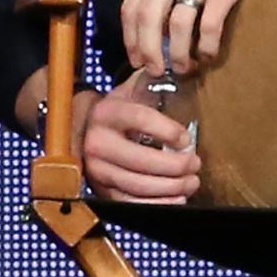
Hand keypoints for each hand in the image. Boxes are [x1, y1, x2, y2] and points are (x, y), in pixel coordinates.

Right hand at [78, 75, 201, 202]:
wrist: (81, 127)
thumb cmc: (119, 109)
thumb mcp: (131, 91)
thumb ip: (153, 84)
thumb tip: (183, 72)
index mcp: (108, 113)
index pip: (140, 120)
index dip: (167, 130)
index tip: (187, 138)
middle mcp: (97, 142)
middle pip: (140, 159)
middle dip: (175, 165)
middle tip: (196, 164)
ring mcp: (96, 169)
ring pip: (137, 184)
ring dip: (171, 187)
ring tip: (192, 182)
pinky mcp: (100, 189)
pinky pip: (129, 202)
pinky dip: (157, 204)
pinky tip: (177, 199)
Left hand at [120, 0, 276, 75]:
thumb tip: (157, 22)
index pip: (132, 7)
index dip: (131, 39)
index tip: (138, 59)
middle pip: (148, 19)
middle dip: (149, 52)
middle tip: (158, 71)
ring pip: (176, 25)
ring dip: (178, 54)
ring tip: (185, 67)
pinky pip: (209, 23)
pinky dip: (206, 45)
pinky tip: (210, 54)